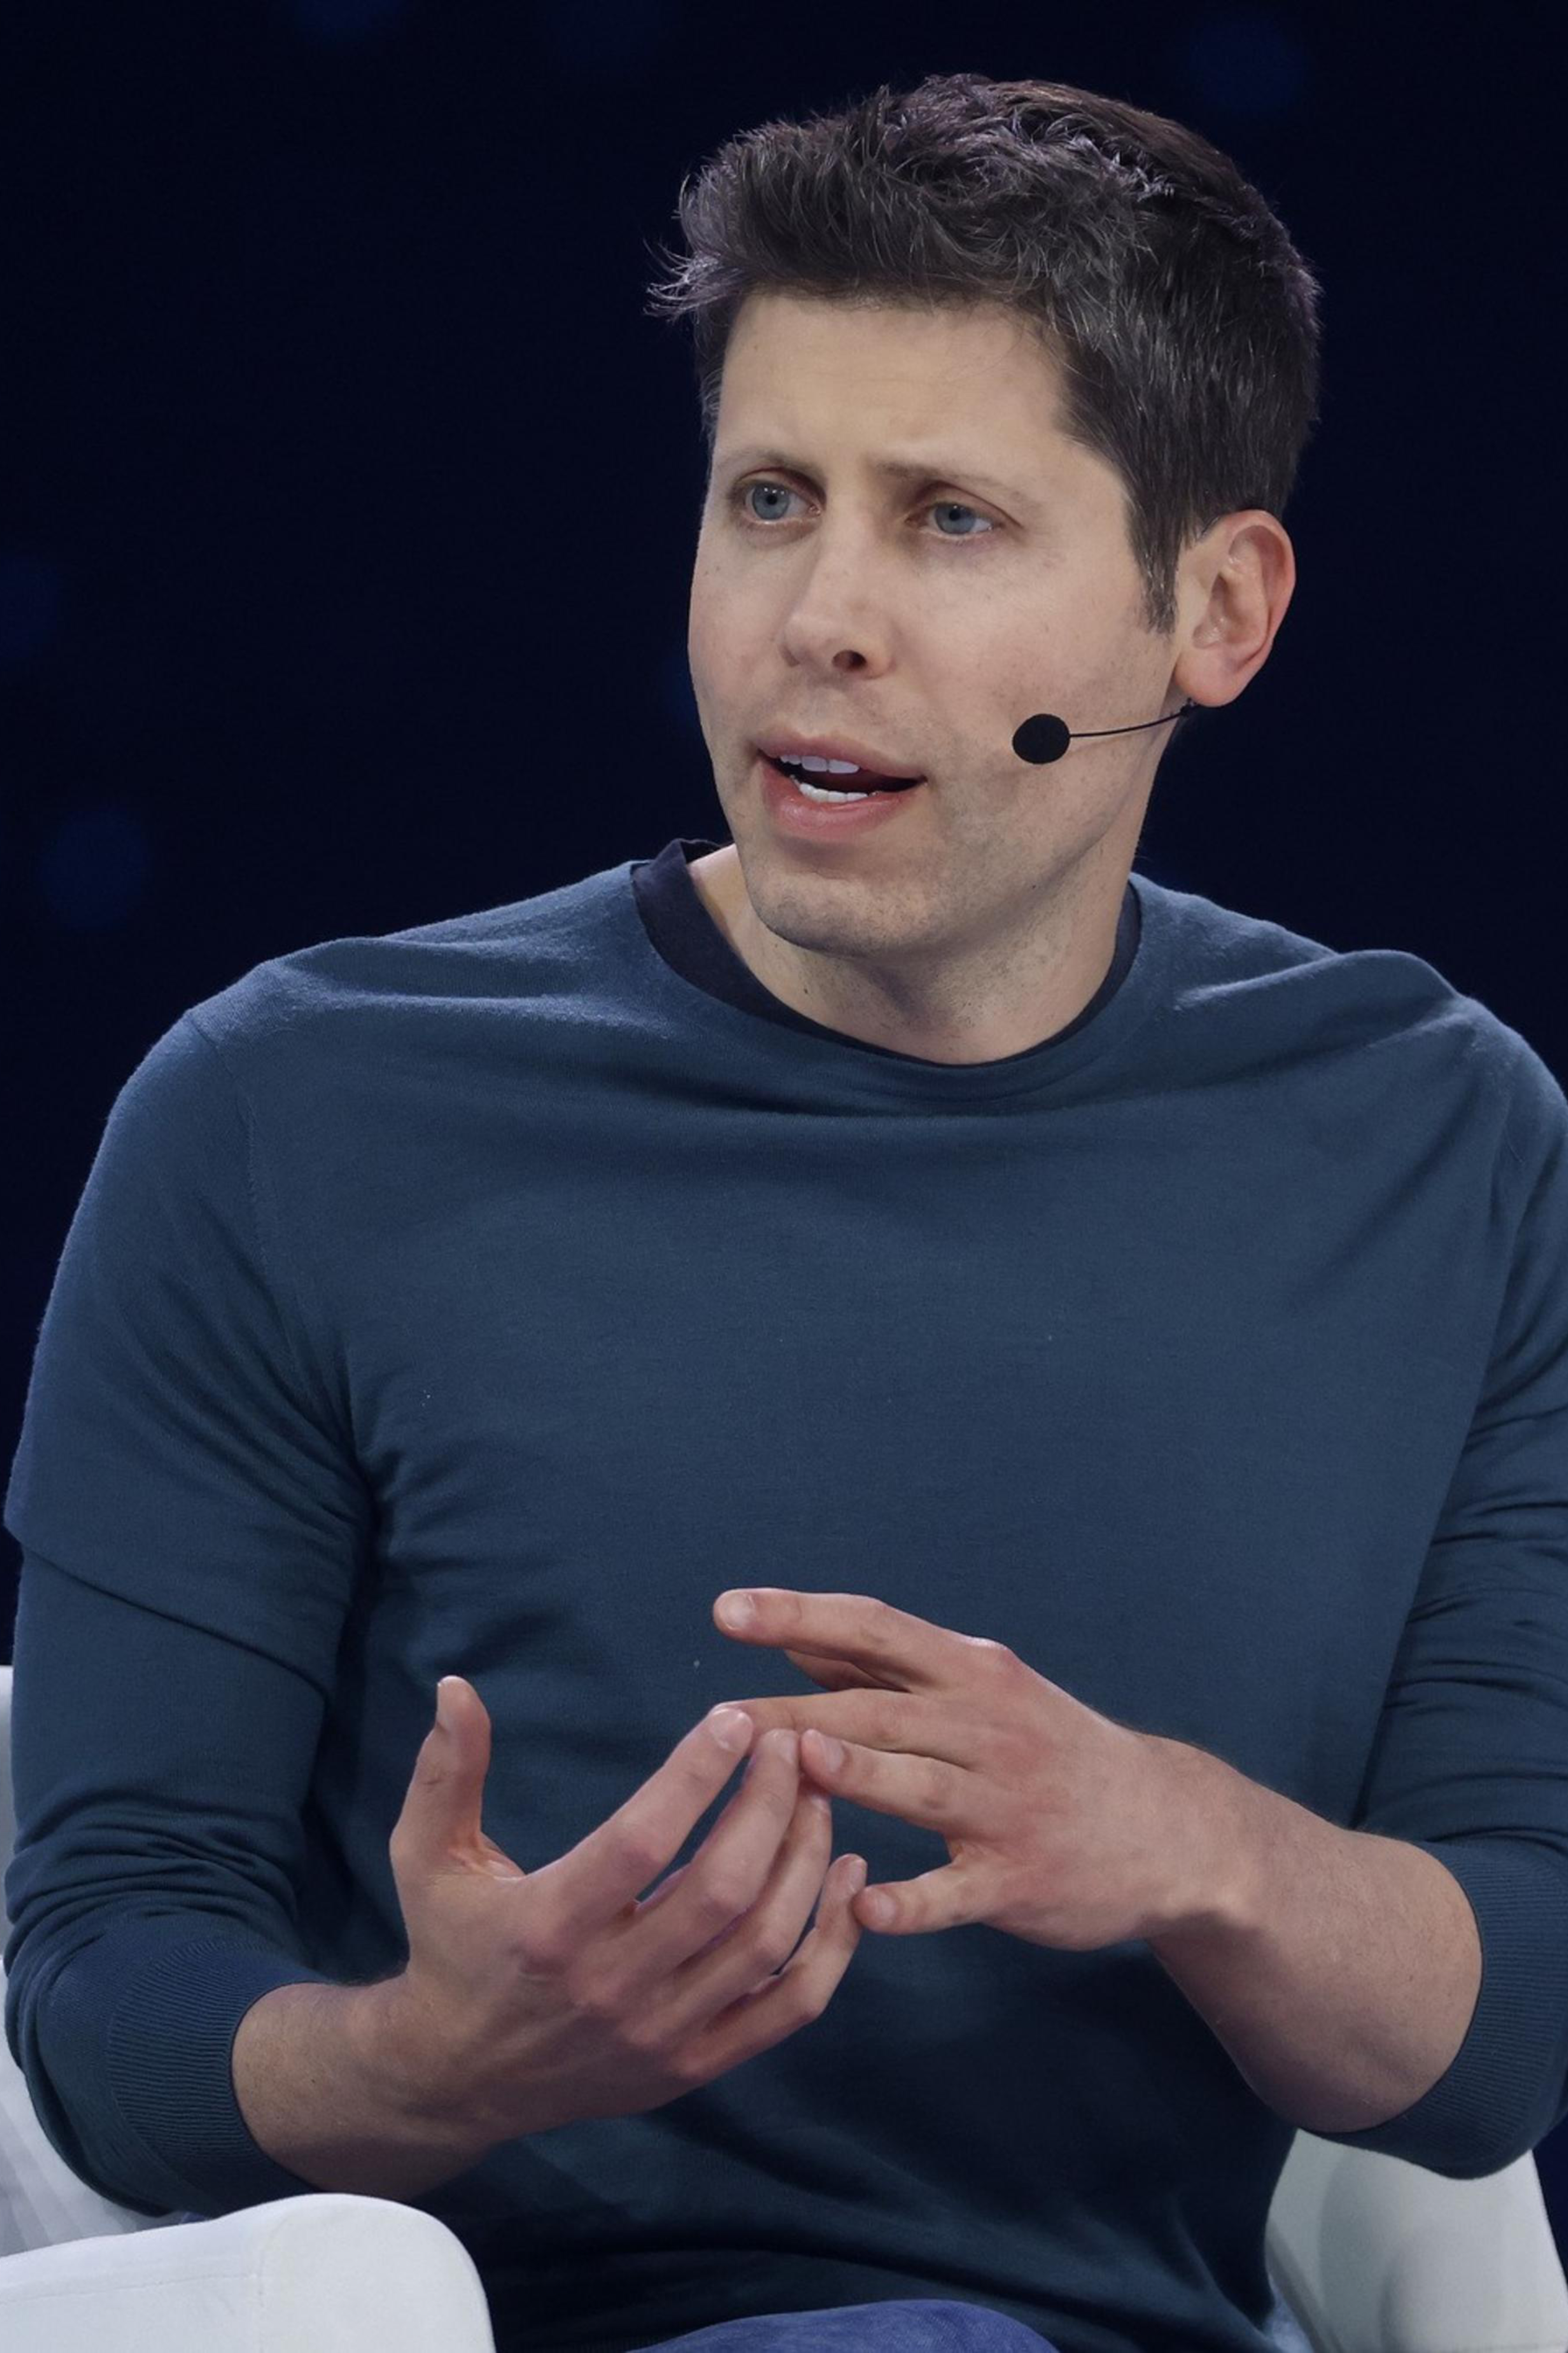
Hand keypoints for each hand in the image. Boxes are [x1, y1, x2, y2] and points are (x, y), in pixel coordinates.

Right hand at [381, 1680, 868, 2144]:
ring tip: (819, 1794)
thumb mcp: (427, 1857)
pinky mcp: (694, 2066)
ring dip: (806, 1859)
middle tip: (793, 1743)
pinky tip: (851, 1878)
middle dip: (770, 1805)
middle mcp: (609, 1986)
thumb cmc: (452, 1946)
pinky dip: (833, 1944)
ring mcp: (660, 2034)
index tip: (734, 1718)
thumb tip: (457, 1686)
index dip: (696, 1776)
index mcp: (548, 1926)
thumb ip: (446, 1773)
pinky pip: (790, 2007)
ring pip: (765, 1942)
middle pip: (722, 1889)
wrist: (456, 2077)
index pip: (642, 1842)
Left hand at [710, 1588, 1231, 1948]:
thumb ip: (890, 1669)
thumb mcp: (984, 1691)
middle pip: (881, 1710)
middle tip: (719, 1717)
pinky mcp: (1020, 1879)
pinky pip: (957, 1892)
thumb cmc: (1050, 1750)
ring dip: (861, 1774)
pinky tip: (862, 1904)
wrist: (1170, 1829)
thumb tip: (795, 1637)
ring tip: (801, 1765)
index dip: (800, 1615)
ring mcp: (1007, 1806)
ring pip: (921, 1787)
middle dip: (796, 1711)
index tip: (728, 1610)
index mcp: (974, 1673)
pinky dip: (911, 1901)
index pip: (876, 1628)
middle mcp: (989, 1729)